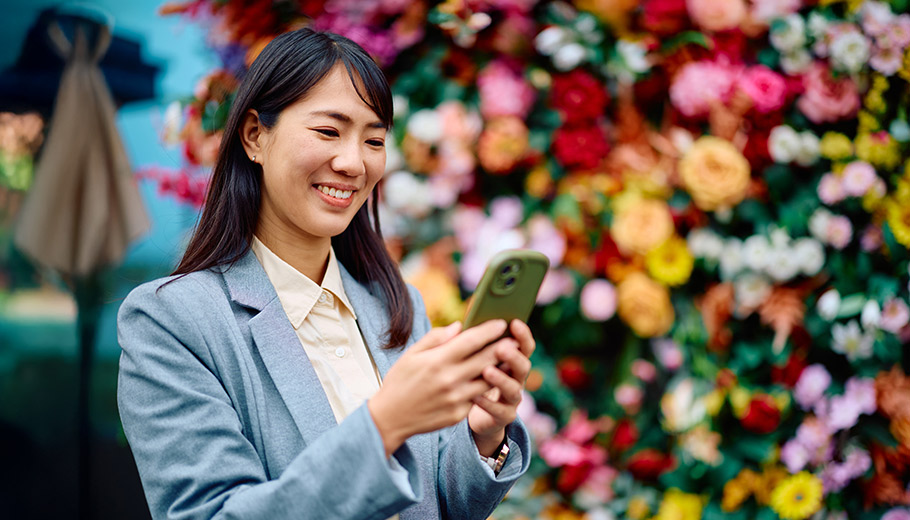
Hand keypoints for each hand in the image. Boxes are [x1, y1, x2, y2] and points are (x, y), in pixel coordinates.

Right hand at [368, 319, 513, 456]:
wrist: (390, 418)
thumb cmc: (400, 381)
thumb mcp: (411, 354)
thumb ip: (436, 338)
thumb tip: (458, 326)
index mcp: (437, 361)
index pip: (471, 341)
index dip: (489, 330)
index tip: (501, 323)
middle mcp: (449, 380)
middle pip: (486, 360)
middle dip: (503, 347)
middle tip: (514, 339)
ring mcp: (455, 399)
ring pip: (488, 381)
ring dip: (501, 368)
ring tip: (508, 358)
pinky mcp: (458, 414)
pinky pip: (478, 397)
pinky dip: (486, 386)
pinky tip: (492, 378)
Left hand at [468, 319, 534, 456]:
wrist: (467, 411)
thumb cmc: (467, 377)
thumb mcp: (467, 359)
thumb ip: (466, 343)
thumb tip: (458, 326)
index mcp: (510, 360)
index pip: (523, 345)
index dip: (522, 334)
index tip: (514, 322)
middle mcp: (515, 378)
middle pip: (523, 366)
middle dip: (514, 356)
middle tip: (502, 347)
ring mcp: (512, 398)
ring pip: (514, 389)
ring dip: (502, 379)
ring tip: (487, 371)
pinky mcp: (503, 416)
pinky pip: (499, 411)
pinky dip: (488, 403)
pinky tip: (475, 396)